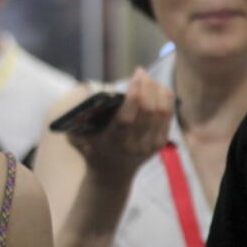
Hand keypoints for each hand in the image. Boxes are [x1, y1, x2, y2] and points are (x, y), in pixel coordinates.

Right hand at [69, 68, 172, 185]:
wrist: (112, 175)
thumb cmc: (93, 149)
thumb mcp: (80, 136)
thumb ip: (79, 119)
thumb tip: (82, 93)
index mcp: (114, 142)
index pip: (128, 117)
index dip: (134, 94)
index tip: (136, 74)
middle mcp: (135, 145)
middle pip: (149, 110)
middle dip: (147, 86)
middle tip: (140, 72)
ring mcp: (150, 145)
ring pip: (162, 110)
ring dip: (157, 89)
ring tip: (148, 78)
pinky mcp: (161, 142)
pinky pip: (168, 114)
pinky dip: (166, 98)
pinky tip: (158, 87)